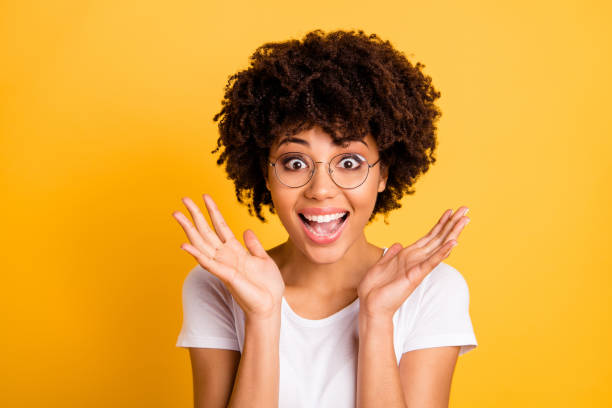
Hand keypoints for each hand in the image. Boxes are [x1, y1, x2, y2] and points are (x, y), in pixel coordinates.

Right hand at [173, 194, 284, 320]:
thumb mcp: (264, 260)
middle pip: (206, 231)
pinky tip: (184, 245)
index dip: (213, 211)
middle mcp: (225, 256)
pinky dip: (196, 254)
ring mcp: (223, 265)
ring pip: (202, 243)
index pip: (221, 226)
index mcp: (235, 251)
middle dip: (195, 215)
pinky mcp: (226, 275)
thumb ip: (254, 245)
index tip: (205, 196)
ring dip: (189, 229)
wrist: (270, 305)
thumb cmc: (267, 286)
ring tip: (177, 215)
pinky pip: (208, 263)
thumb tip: (246, 230)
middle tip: (183, 199)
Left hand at [357, 206, 470, 319]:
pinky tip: (453, 244)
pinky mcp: (415, 275)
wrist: (370, 305)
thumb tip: (398, 244)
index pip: (429, 236)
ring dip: (452, 233)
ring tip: (465, 220)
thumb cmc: (375, 288)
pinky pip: (431, 262)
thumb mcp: (381, 265)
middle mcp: (416, 259)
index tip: (450, 211)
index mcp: (409, 255)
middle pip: (438, 238)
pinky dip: (442, 253)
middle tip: (465, 209)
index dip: (440, 223)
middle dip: (452, 223)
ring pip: (439, 246)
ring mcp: (418, 267)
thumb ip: (391, 254)